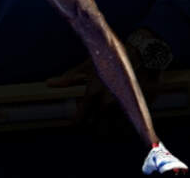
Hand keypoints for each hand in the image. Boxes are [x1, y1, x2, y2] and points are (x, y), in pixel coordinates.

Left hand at [46, 53, 160, 127]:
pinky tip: (119, 121)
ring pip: (111, 133)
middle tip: (92, 119)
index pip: (81, 120)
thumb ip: (68, 78)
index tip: (77, 121)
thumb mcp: (87, 67)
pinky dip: (121, 130)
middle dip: (92, 127)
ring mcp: (123, 110)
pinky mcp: (138, 112)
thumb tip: (48, 83)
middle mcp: (107, 104)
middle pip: (95, 130)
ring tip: (105, 121)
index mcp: (93, 93)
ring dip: (107, 129)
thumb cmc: (111, 60)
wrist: (141, 56)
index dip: (78, 123)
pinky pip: (127, 131)